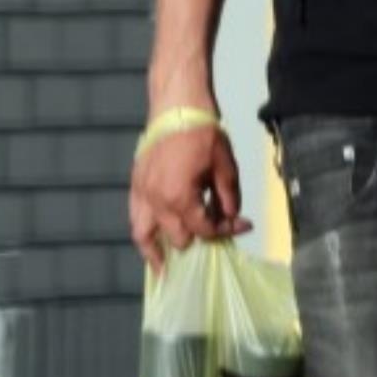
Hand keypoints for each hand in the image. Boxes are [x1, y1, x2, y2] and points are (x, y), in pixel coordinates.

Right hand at [128, 120, 252, 272]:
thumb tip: (232, 217)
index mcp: (180, 198)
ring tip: (165, 268)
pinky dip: (143, 233)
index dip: (225, 230)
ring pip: (143, 236)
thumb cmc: (203, 134)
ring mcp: (142, 194)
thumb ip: (228, 198)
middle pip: (179, 238)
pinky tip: (151, 241)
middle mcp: (157, 201)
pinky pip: (135, 217)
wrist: (178, 107)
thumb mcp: (225, 167)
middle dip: (200, 238)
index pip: (204, 229)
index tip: (241, 225)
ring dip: (156, 253)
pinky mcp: (136, 185)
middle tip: (215, 232)